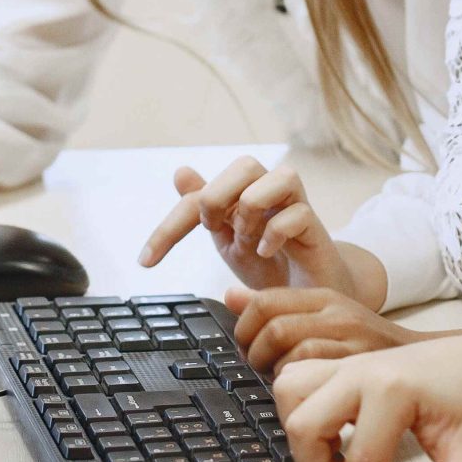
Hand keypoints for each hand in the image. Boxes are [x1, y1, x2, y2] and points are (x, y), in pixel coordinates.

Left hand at [140, 157, 374, 299]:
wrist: (305, 296)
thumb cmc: (269, 265)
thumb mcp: (227, 241)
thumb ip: (203, 211)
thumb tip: (180, 171)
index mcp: (241, 194)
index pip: (199, 194)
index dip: (169, 227)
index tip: (146, 262)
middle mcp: (270, 191)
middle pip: (244, 165)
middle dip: (218, 198)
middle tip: (215, 230)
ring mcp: (295, 205)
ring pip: (276, 178)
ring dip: (252, 210)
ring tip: (248, 239)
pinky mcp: (316, 227)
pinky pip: (297, 213)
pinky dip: (274, 234)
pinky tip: (266, 252)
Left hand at [227, 285, 438, 372]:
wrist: (421, 361)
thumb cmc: (364, 343)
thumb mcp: (322, 314)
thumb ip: (277, 307)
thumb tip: (230, 295)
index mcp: (323, 297)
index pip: (266, 301)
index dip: (244, 328)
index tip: (245, 347)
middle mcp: (337, 313)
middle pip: (275, 328)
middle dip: (256, 355)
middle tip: (258, 371)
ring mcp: (350, 340)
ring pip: (294, 354)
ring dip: (279, 376)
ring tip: (281, 386)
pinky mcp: (361, 367)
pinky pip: (317, 377)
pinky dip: (302, 389)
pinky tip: (303, 395)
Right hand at [274, 335, 461, 461]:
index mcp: (391, 390)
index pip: (358, 459)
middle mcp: (360, 370)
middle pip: (303, 425)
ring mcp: (348, 362)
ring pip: (289, 392)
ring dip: (303, 431)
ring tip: (337, 451)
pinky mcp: (342, 363)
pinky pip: (296, 378)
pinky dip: (302, 407)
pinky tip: (335, 429)